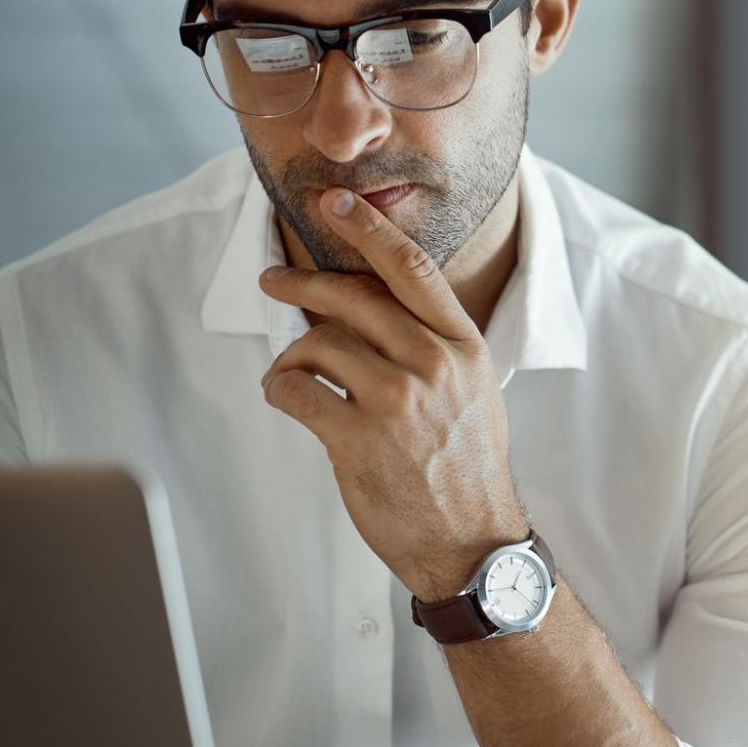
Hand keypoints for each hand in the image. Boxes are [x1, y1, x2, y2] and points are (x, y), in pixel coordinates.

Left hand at [257, 187, 526, 600]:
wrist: (472, 543)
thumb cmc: (467, 467)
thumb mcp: (473, 391)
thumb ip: (432, 344)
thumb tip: (368, 308)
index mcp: (463, 346)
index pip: (412, 269)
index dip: (369, 229)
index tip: (337, 203)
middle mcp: (432, 365)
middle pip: (352, 298)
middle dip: (302, 283)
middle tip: (274, 280)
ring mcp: (396, 401)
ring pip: (316, 346)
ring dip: (291, 357)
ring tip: (292, 377)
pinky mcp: (357, 439)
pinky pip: (294, 391)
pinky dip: (279, 390)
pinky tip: (287, 400)